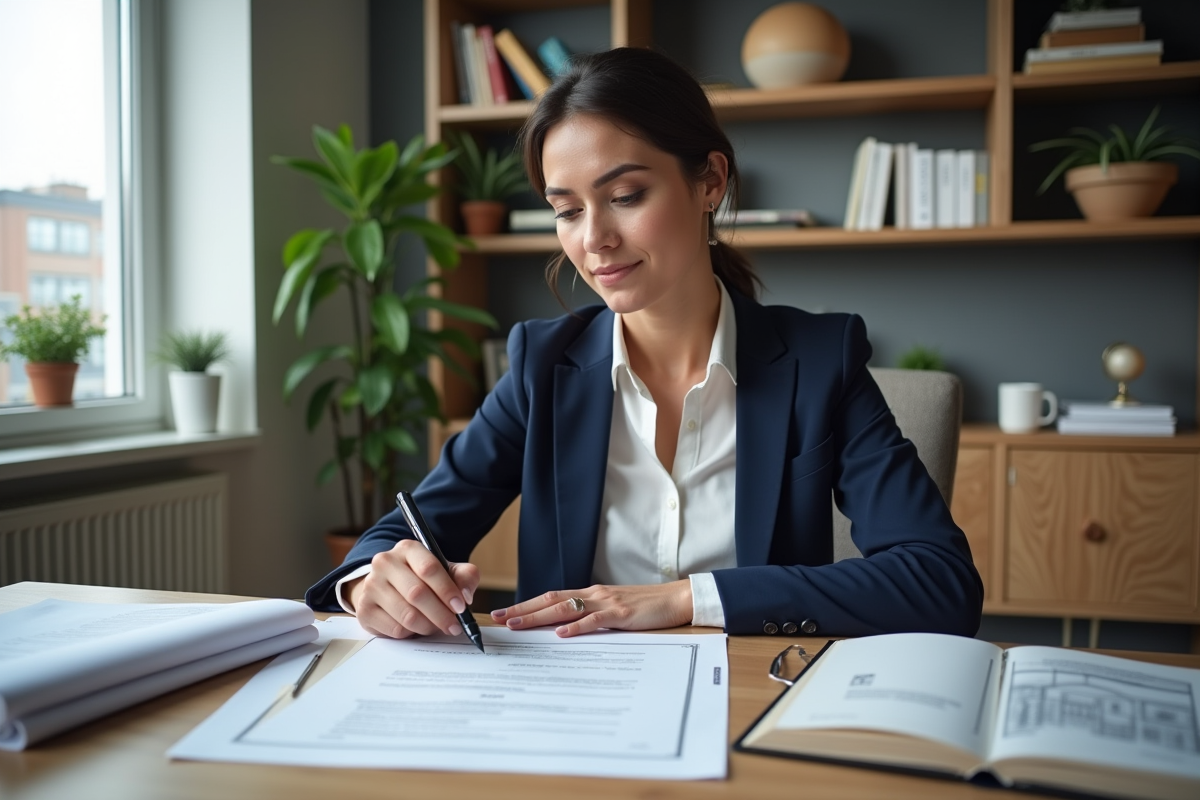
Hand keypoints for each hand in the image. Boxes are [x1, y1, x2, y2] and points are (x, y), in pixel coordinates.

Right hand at [346, 539, 479, 639]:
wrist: (387, 586)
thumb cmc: (421, 579)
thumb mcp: (445, 571)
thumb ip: (463, 577)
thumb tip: (465, 595)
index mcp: (407, 548)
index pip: (428, 568)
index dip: (447, 590)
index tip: (461, 607)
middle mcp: (385, 562)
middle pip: (417, 593)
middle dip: (441, 614)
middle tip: (454, 626)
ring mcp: (371, 586)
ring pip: (407, 615)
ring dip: (428, 626)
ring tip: (437, 627)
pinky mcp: (364, 610)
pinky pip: (395, 629)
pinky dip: (412, 634)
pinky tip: (417, 628)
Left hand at [491, 581, 692, 637]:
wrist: (677, 598)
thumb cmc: (647, 606)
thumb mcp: (615, 609)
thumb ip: (593, 615)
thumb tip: (567, 629)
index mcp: (591, 593)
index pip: (552, 597)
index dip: (527, 604)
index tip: (504, 612)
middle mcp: (594, 594)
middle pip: (550, 600)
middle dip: (522, 609)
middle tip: (497, 617)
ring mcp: (607, 602)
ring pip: (565, 608)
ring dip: (538, 616)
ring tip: (516, 624)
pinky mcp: (621, 613)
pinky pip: (594, 620)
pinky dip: (575, 627)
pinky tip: (560, 634)